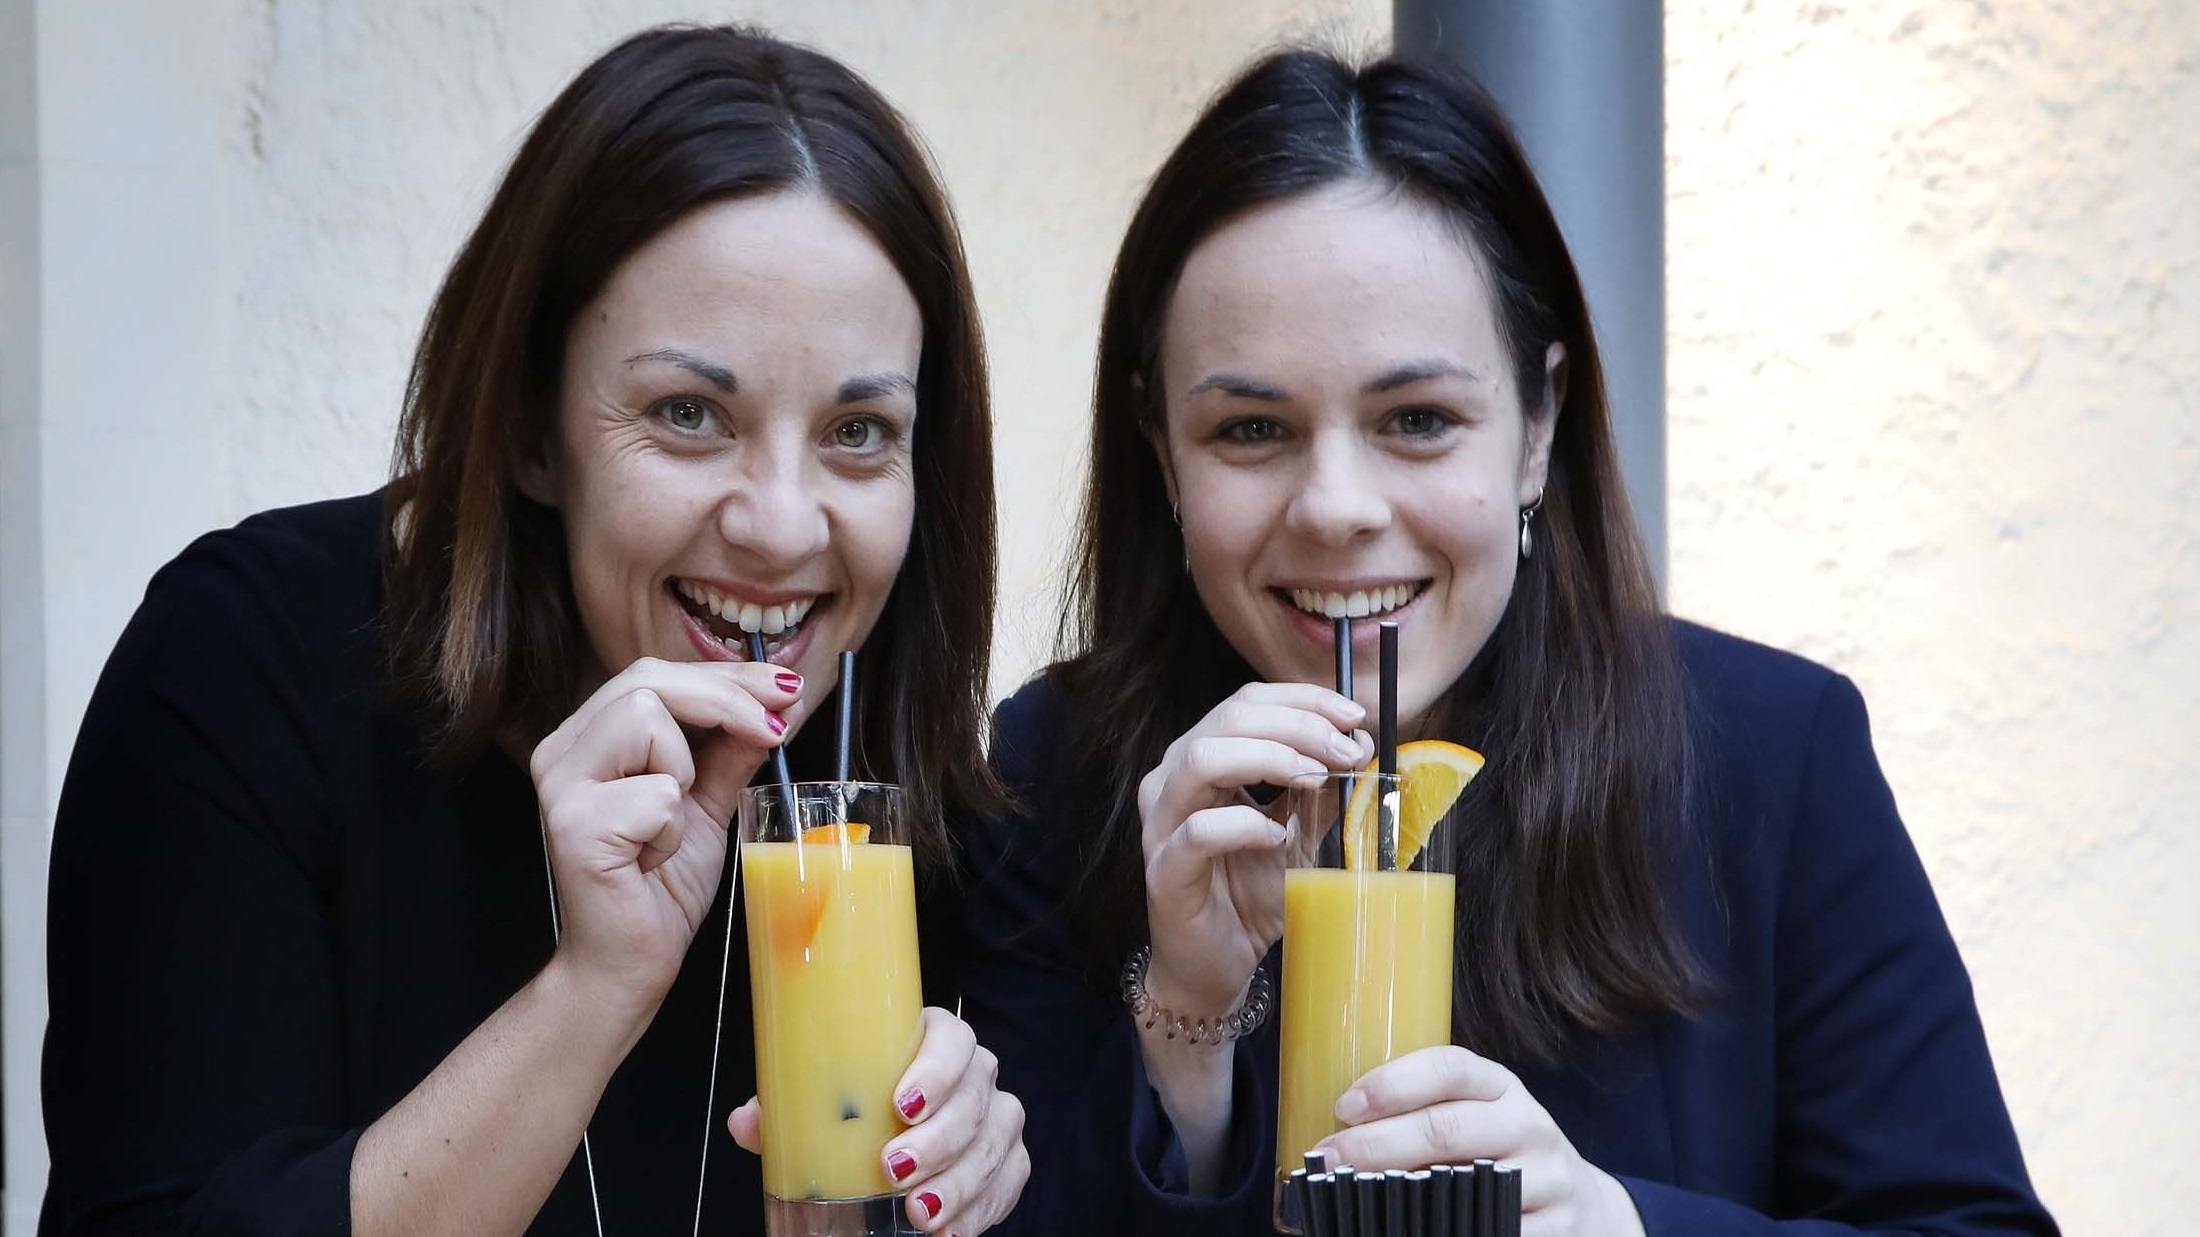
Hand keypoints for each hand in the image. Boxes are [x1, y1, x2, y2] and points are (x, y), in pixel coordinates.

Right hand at [530, 656, 801, 1008]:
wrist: (629, 963)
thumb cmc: (659, 886)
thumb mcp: (707, 803)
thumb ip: (731, 751)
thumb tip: (779, 704)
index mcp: (588, 737)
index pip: (655, 674)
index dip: (726, 675)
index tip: (787, 688)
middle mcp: (562, 750)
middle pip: (648, 679)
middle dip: (727, 699)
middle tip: (775, 729)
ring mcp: (561, 785)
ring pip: (646, 718)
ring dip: (685, 772)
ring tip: (672, 823)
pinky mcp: (574, 825)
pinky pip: (656, 793)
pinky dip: (672, 828)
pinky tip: (652, 858)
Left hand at [729, 1007, 1028, 1234]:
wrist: (895, 1138)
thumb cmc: (861, 1111)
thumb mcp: (819, 1105)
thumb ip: (786, 1110)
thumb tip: (747, 1121)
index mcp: (930, 1042)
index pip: (951, 1038)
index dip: (936, 1069)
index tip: (901, 1105)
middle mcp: (973, 1074)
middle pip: (975, 1096)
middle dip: (939, 1139)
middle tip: (895, 1169)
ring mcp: (994, 1117)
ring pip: (995, 1142)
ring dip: (959, 1183)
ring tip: (919, 1213)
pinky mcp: (1006, 1160)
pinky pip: (1009, 1181)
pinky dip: (981, 1210)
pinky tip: (950, 1231)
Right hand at [1138, 682, 1369, 1014]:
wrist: (1213, 965)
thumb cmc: (1248, 894)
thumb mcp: (1297, 833)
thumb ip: (1320, 791)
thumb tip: (1359, 745)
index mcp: (1201, 760)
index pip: (1246, 703)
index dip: (1303, 701)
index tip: (1354, 718)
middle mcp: (1172, 781)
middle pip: (1229, 719)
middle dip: (1298, 726)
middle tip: (1345, 751)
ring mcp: (1161, 824)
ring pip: (1203, 759)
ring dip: (1270, 758)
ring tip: (1315, 779)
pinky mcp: (1163, 869)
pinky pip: (1199, 831)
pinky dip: (1245, 825)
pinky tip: (1278, 837)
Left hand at [1313, 1046, 1646, 1236]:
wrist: (1581, 1202)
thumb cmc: (1503, 1151)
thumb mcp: (1478, 1113)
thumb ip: (1428, 1110)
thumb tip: (1343, 1127)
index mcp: (1501, 1086)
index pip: (1448, 1068)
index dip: (1392, 1084)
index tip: (1345, 1107)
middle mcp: (1528, 1124)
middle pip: (1447, 1128)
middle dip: (1378, 1144)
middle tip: (1330, 1157)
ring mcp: (1547, 1178)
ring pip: (1466, 1185)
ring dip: (1404, 1193)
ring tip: (1358, 1197)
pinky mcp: (1555, 1228)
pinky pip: (1491, 1230)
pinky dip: (1443, 1230)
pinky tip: (1409, 1229)